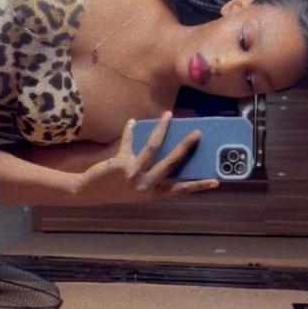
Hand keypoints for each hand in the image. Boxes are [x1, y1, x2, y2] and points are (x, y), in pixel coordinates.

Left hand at [76, 112, 218, 204]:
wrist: (90, 193)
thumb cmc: (117, 189)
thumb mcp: (138, 188)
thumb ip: (153, 176)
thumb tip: (169, 152)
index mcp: (153, 194)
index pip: (180, 189)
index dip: (198, 185)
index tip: (217, 181)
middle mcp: (146, 186)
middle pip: (171, 163)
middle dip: (185, 146)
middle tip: (198, 132)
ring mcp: (134, 175)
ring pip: (153, 148)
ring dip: (162, 128)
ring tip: (169, 114)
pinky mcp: (121, 164)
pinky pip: (129, 142)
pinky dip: (131, 130)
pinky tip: (133, 122)